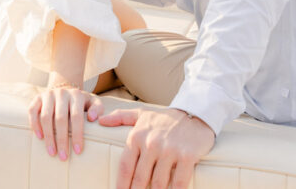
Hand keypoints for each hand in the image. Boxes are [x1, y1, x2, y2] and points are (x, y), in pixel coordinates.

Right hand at [28, 84, 103, 160]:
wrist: (65, 90)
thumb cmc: (80, 103)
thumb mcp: (92, 102)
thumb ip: (97, 108)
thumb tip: (92, 118)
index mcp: (76, 95)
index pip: (76, 117)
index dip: (77, 134)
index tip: (77, 151)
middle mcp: (62, 93)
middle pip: (60, 119)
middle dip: (62, 140)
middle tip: (63, 157)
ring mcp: (48, 94)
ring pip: (46, 117)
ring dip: (49, 136)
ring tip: (52, 152)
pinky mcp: (37, 98)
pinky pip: (32, 111)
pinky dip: (35, 125)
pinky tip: (39, 137)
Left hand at [98, 107, 214, 188]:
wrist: (195, 113)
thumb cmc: (165, 118)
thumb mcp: (141, 114)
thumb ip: (120, 117)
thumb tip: (100, 121)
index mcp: (138, 136)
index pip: (126, 167)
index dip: (121, 185)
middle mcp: (151, 144)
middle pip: (140, 178)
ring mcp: (170, 151)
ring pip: (159, 183)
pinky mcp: (187, 157)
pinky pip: (179, 182)